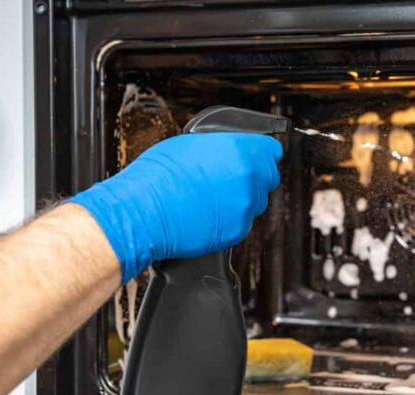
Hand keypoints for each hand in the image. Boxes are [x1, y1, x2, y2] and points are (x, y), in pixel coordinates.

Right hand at [70, 133, 282, 281]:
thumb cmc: (157, 176)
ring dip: (241, 199)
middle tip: (228, 179)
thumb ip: (220, 146)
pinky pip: (242, 222)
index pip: (272, 150)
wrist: (143, 212)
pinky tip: (207, 213)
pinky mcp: (238, 230)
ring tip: (211, 197)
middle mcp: (249, 178)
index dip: (262, 153)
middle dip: (253, 176)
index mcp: (240, 150)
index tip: (257, 157)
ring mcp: (245, 206)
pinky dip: (230, 219)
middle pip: (268, 177)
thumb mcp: (189, 144)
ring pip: (256, 201)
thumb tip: (227, 150)